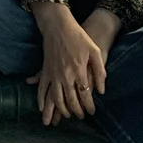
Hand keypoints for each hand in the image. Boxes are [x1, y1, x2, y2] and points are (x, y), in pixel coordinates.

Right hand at [28, 0, 106, 125]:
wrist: (58, 26)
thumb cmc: (79, 37)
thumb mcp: (94, 51)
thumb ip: (100, 71)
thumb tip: (101, 90)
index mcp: (79, 71)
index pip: (85, 95)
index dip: (89, 106)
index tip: (92, 112)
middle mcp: (66, 75)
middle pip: (70, 100)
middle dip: (76, 111)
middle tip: (81, 116)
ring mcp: (54, 74)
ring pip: (56, 98)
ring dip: (61, 110)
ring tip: (66, 116)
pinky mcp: (46, 71)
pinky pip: (42, 89)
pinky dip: (41, 100)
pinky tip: (42, 108)